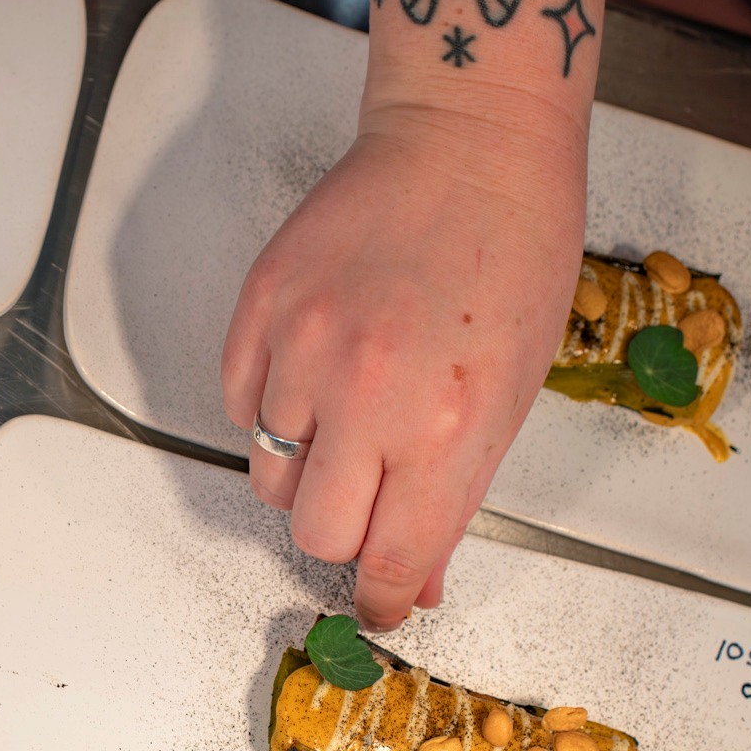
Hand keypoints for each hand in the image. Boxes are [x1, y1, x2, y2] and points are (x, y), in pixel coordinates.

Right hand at [220, 103, 584, 629]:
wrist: (467, 145)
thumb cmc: (512, 252)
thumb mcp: (512, 391)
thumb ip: (456, 490)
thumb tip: (415, 572)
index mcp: (447, 425)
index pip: (392, 556)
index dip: (382, 596)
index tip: (380, 605)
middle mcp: (368, 394)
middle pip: (314, 529)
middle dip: (342, 531)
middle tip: (366, 500)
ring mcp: (304, 348)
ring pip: (267, 472)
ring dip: (301, 469)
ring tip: (340, 421)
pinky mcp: (262, 309)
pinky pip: (237, 404)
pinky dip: (267, 410)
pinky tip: (310, 374)